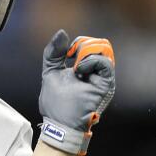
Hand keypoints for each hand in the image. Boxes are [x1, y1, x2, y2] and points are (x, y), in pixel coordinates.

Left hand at [38, 30, 115, 155]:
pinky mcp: (105, 85)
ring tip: (75, 64)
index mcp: (83, 69)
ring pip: (103, 51)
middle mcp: (94, 72)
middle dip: (83, 44)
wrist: (59, 123)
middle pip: (98, 44)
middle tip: (71, 54)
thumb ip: (54, 53)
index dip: (77, 43)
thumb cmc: (55, 103)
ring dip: (86, 52)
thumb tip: (62, 32)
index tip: (66, 52)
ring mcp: (100, 78)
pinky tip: (78, 70)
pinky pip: (105, 63)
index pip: (88, 45)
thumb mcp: (50, 71)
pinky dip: (90, 61)